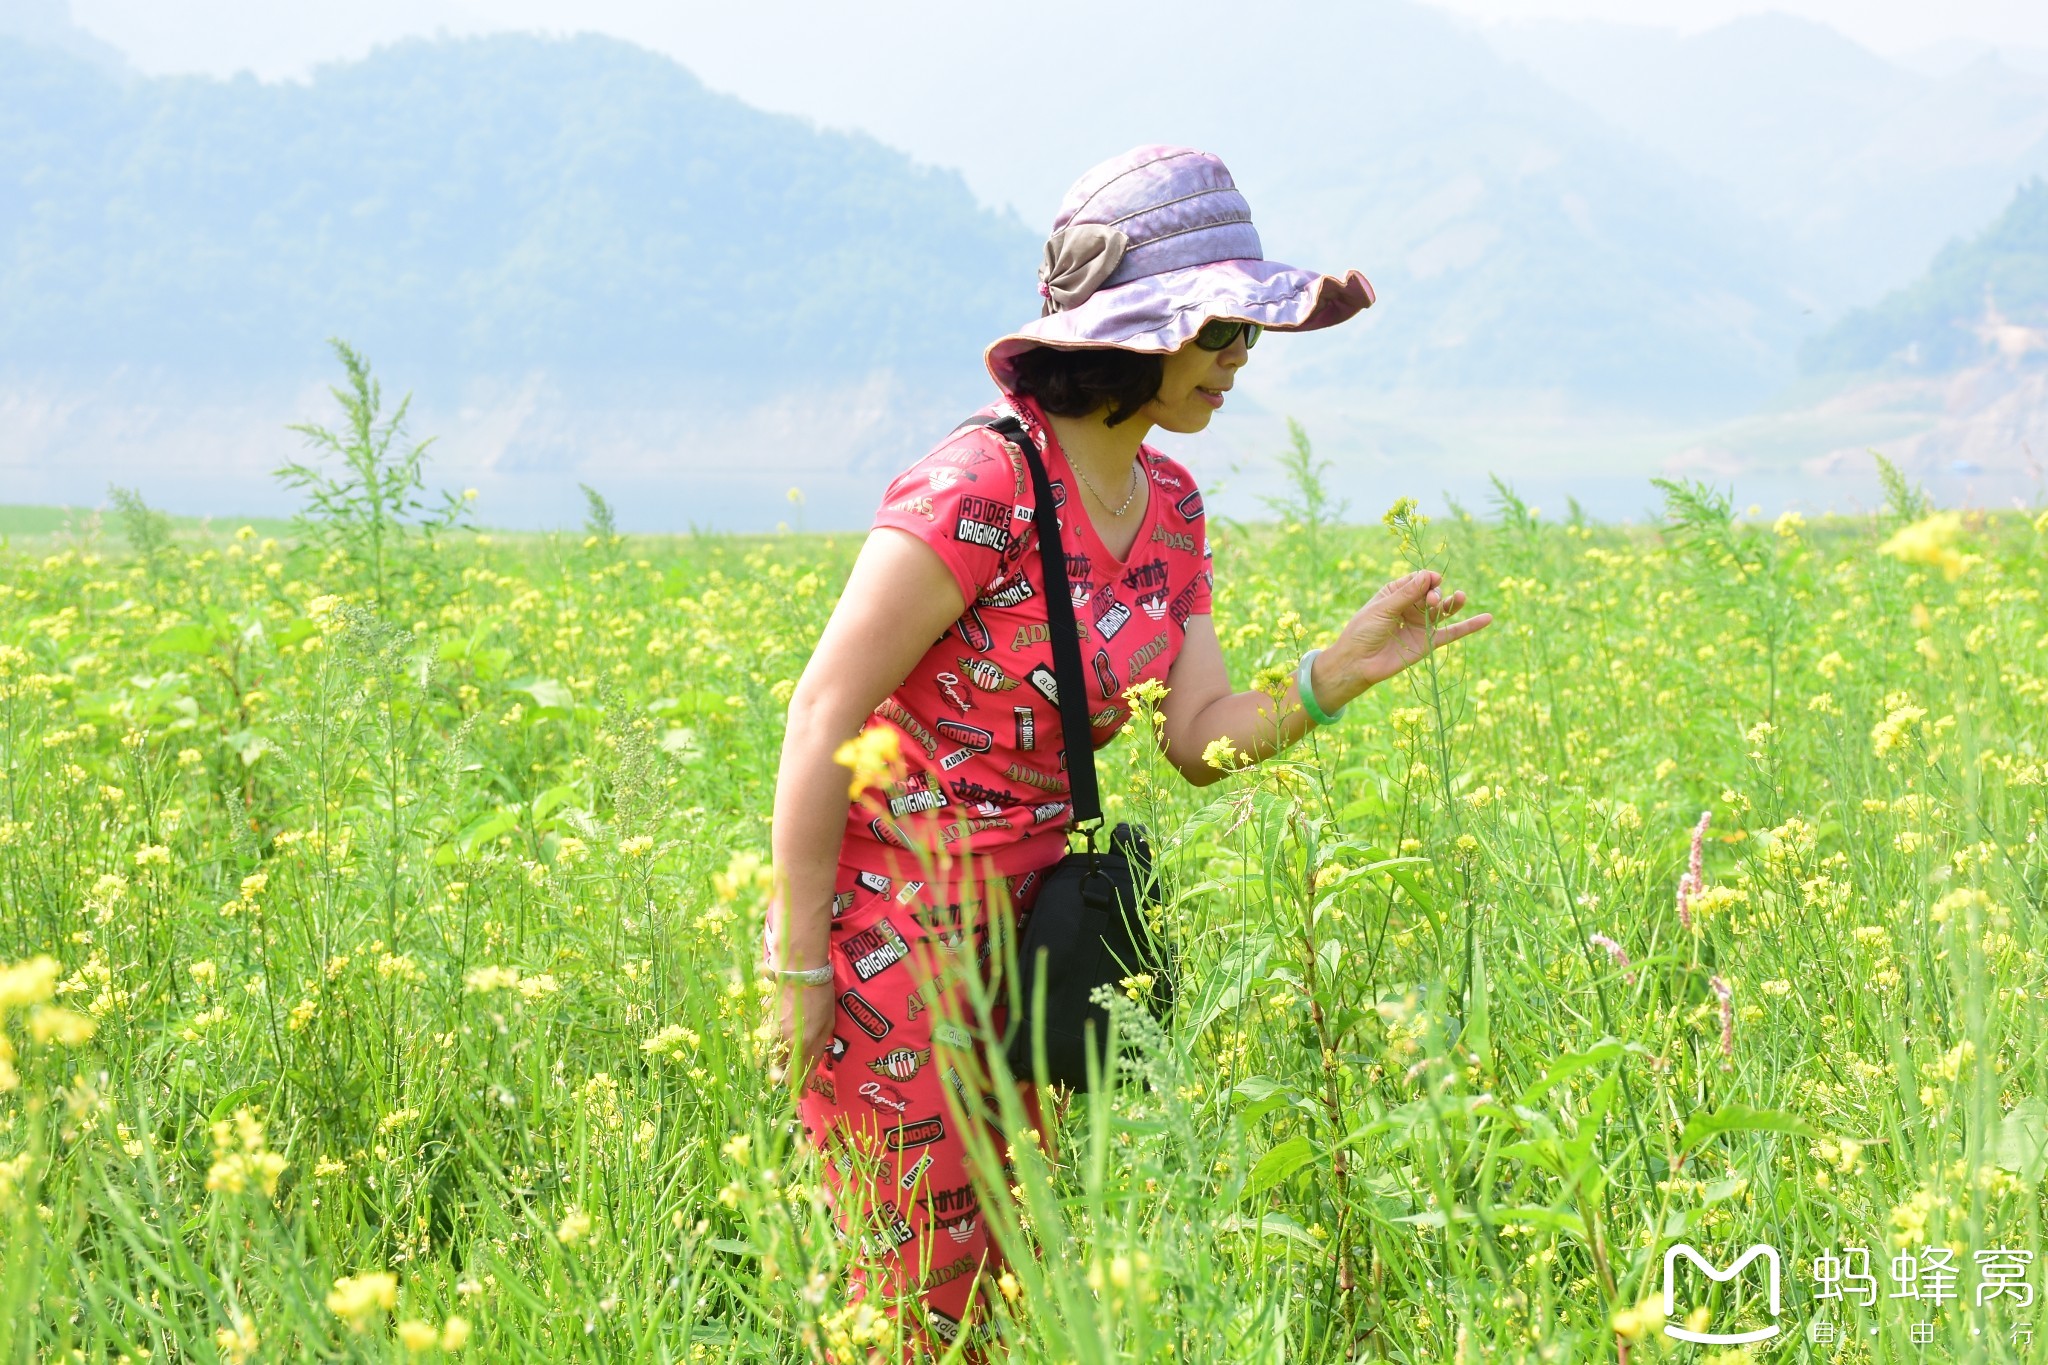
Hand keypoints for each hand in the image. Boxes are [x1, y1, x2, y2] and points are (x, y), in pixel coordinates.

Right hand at [770, 980, 836, 1086]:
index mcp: (802, 1044)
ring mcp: (773, 1031)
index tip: (801, 1096)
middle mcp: (785, 1041)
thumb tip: (811, 1074)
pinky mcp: (766, 1021)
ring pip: (773, 1057)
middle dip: (787, 1078)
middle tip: (796, 1079)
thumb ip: (817, 1051)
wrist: (801, 972)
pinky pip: (769, 1041)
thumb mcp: (827, 1025)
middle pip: (780, 1070)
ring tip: (790, 1062)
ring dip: (780, 1063)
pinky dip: (775, 1046)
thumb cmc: (821, 997)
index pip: (795, 1077)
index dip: (798, 1090)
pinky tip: (784, 1040)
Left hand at [1318, 570, 1491, 704]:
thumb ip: (1407, 594)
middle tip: (1430, 601)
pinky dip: (1470, 626)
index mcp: (1395, 592)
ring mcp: (1421, 624)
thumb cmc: (1363, 632)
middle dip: (1435, 594)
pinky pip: (1453, 633)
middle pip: (1432, 593)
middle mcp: (1411, 606)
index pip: (1418, 579)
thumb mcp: (1383, 609)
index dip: (1428, 578)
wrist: (1358, 663)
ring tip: (1461, 597)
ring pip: (1444, 610)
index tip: (1431, 581)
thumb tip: (1429, 575)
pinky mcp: (1428, 642)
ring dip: (1453, 602)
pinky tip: (1487, 618)